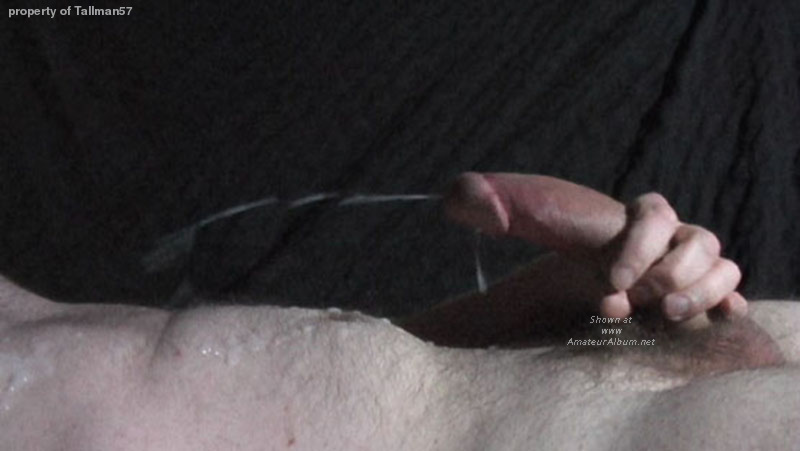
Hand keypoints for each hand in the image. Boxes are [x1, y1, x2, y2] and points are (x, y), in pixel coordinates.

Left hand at [444, 172, 745, 322]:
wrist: (570, 266)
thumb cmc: (549, 235)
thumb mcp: (513, 217)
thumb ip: (483, 201)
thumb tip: (457, 197)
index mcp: (626, 214)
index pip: (656, 214)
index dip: (640, 246)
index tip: (608, 281)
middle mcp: (664, 235)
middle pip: (700, 242)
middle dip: (671, 274)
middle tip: (632, 302)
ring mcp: (681, 265)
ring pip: (721, 267)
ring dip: (700, 292)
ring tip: (663, 316)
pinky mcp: (688, 295)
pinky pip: (729, 291)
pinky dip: (727, 302)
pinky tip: (717, 318)